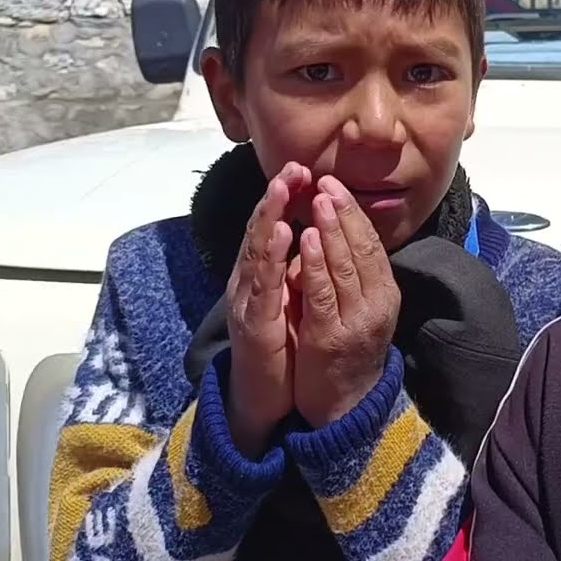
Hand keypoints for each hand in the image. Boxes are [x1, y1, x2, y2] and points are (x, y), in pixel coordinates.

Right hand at [226, 162, 310, 458]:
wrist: (262, 394)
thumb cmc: (279, 343)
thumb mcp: (290, 299)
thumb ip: (295, 269)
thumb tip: (312, 236)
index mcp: (261, 274)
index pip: (271, 226)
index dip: (284, 197)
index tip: (301, 168)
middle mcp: (250, 282)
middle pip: (260, 230)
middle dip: (276, 196)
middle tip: (292, 166)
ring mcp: (249, 301)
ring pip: (257, 251)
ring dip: (268, 216)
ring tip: (282, 187)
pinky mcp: (254, 322)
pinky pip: (264, 285)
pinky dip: (270, 256)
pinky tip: (279, 234)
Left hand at [293, 175, 401, 427]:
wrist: (346, 405)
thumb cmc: (349, 350)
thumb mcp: (361, 308)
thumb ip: (355, 276)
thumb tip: (342, 236)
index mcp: (385, 293)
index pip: (372, 244)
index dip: (355, 213)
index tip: (336, 185)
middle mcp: (378, 303)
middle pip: (362, 249)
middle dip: (344, 213)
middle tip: (328, 183)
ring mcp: (357, 320)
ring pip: (345, 266)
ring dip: (332, 231)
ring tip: (320, 202)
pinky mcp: (332, 336)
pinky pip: (323, 293)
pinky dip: (315, 264)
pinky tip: (306, 240)